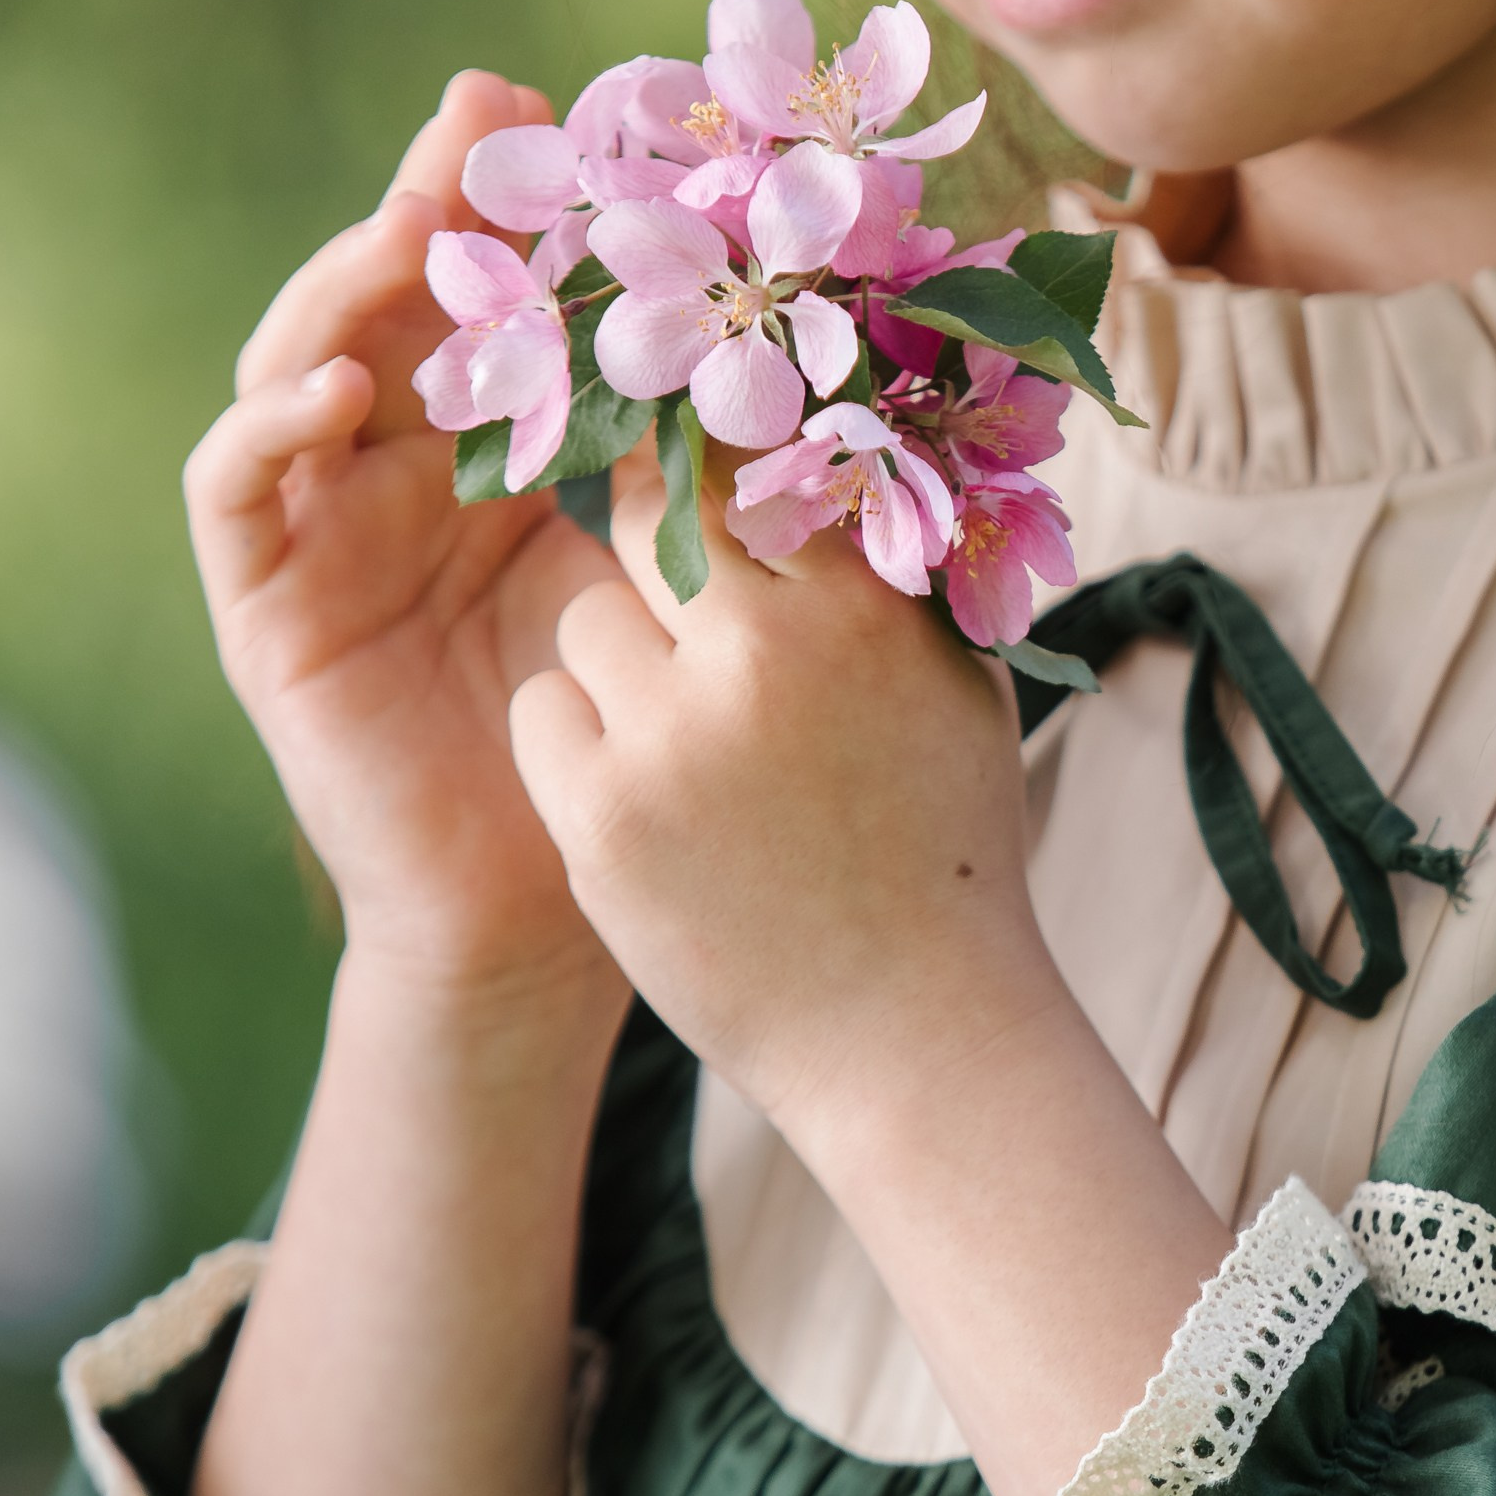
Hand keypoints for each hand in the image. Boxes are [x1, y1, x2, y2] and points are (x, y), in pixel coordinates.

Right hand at [185, 73, 628, 1015]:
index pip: (493, 290)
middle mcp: (398, 468)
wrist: (565, 908)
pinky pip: (232, 490)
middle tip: (484, 114)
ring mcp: (322, 528)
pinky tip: (336, 389)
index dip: (520, 199)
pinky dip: (267, 426)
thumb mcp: (669, 557)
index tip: (580, 109)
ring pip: (297, 364)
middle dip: (431, 197)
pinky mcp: (264, 604)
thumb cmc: (641, 736)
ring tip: (409, 229)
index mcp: (498, 445)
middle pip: (391, 299)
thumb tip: (786, 299)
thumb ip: (691, 441)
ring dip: (344, 287)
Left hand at [509, 467, 1054, 1139]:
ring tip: (676, 737)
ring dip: (615, 661)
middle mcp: (767, 649)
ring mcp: (675, 732)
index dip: (718, 475)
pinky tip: (636, 795)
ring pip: (584, 617)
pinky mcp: (602, 815)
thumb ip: (888, 573)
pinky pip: (540, 712)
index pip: (749, 468)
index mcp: (862, 604)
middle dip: (653, 551)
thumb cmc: (942, 846)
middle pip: (651, 519)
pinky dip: (573, 744)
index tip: (704, 492)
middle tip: (670, 605)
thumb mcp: (956, 683)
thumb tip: (822, 462)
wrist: (915, 1032)